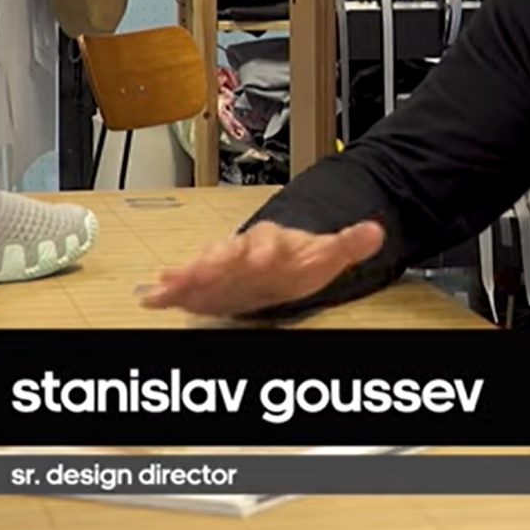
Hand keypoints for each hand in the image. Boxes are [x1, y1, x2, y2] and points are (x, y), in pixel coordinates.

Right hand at [139, 219, 385, 316]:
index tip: (263, 257)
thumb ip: (348, 243)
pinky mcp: (207, 283)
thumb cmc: (298, 260)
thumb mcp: (326, 253)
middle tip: (201, 270)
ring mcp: (223, 266)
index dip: (265, 250)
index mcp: (272, 240)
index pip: (268, 241)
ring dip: (186, 276)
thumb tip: (375, 231)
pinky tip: (154, 299)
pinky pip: (187, 285)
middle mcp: (243, 250)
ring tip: (168, 284)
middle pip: (227, 253)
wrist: (276, 262)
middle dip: (214, 262)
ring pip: (202, 268)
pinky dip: (170, 291)